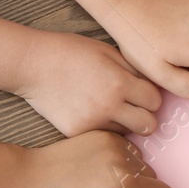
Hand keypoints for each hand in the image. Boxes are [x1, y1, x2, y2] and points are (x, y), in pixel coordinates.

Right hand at [15, 31, 162, 136]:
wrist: (33, 64)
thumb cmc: (71, 52)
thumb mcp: (108, 51)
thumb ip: (134, 70)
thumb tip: (155, 85)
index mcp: (119, 83)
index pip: (155, 101)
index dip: (151, 96)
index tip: (142, 92)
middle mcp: (108, 106)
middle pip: (148, 125)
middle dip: (145, 115)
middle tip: (134, 107)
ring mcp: (91, 122)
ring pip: (125, 133)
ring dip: (123, 122)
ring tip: (107, 107)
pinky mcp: (76, 133)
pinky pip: (102, 136)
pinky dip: (102, 127)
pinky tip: (90, 112)